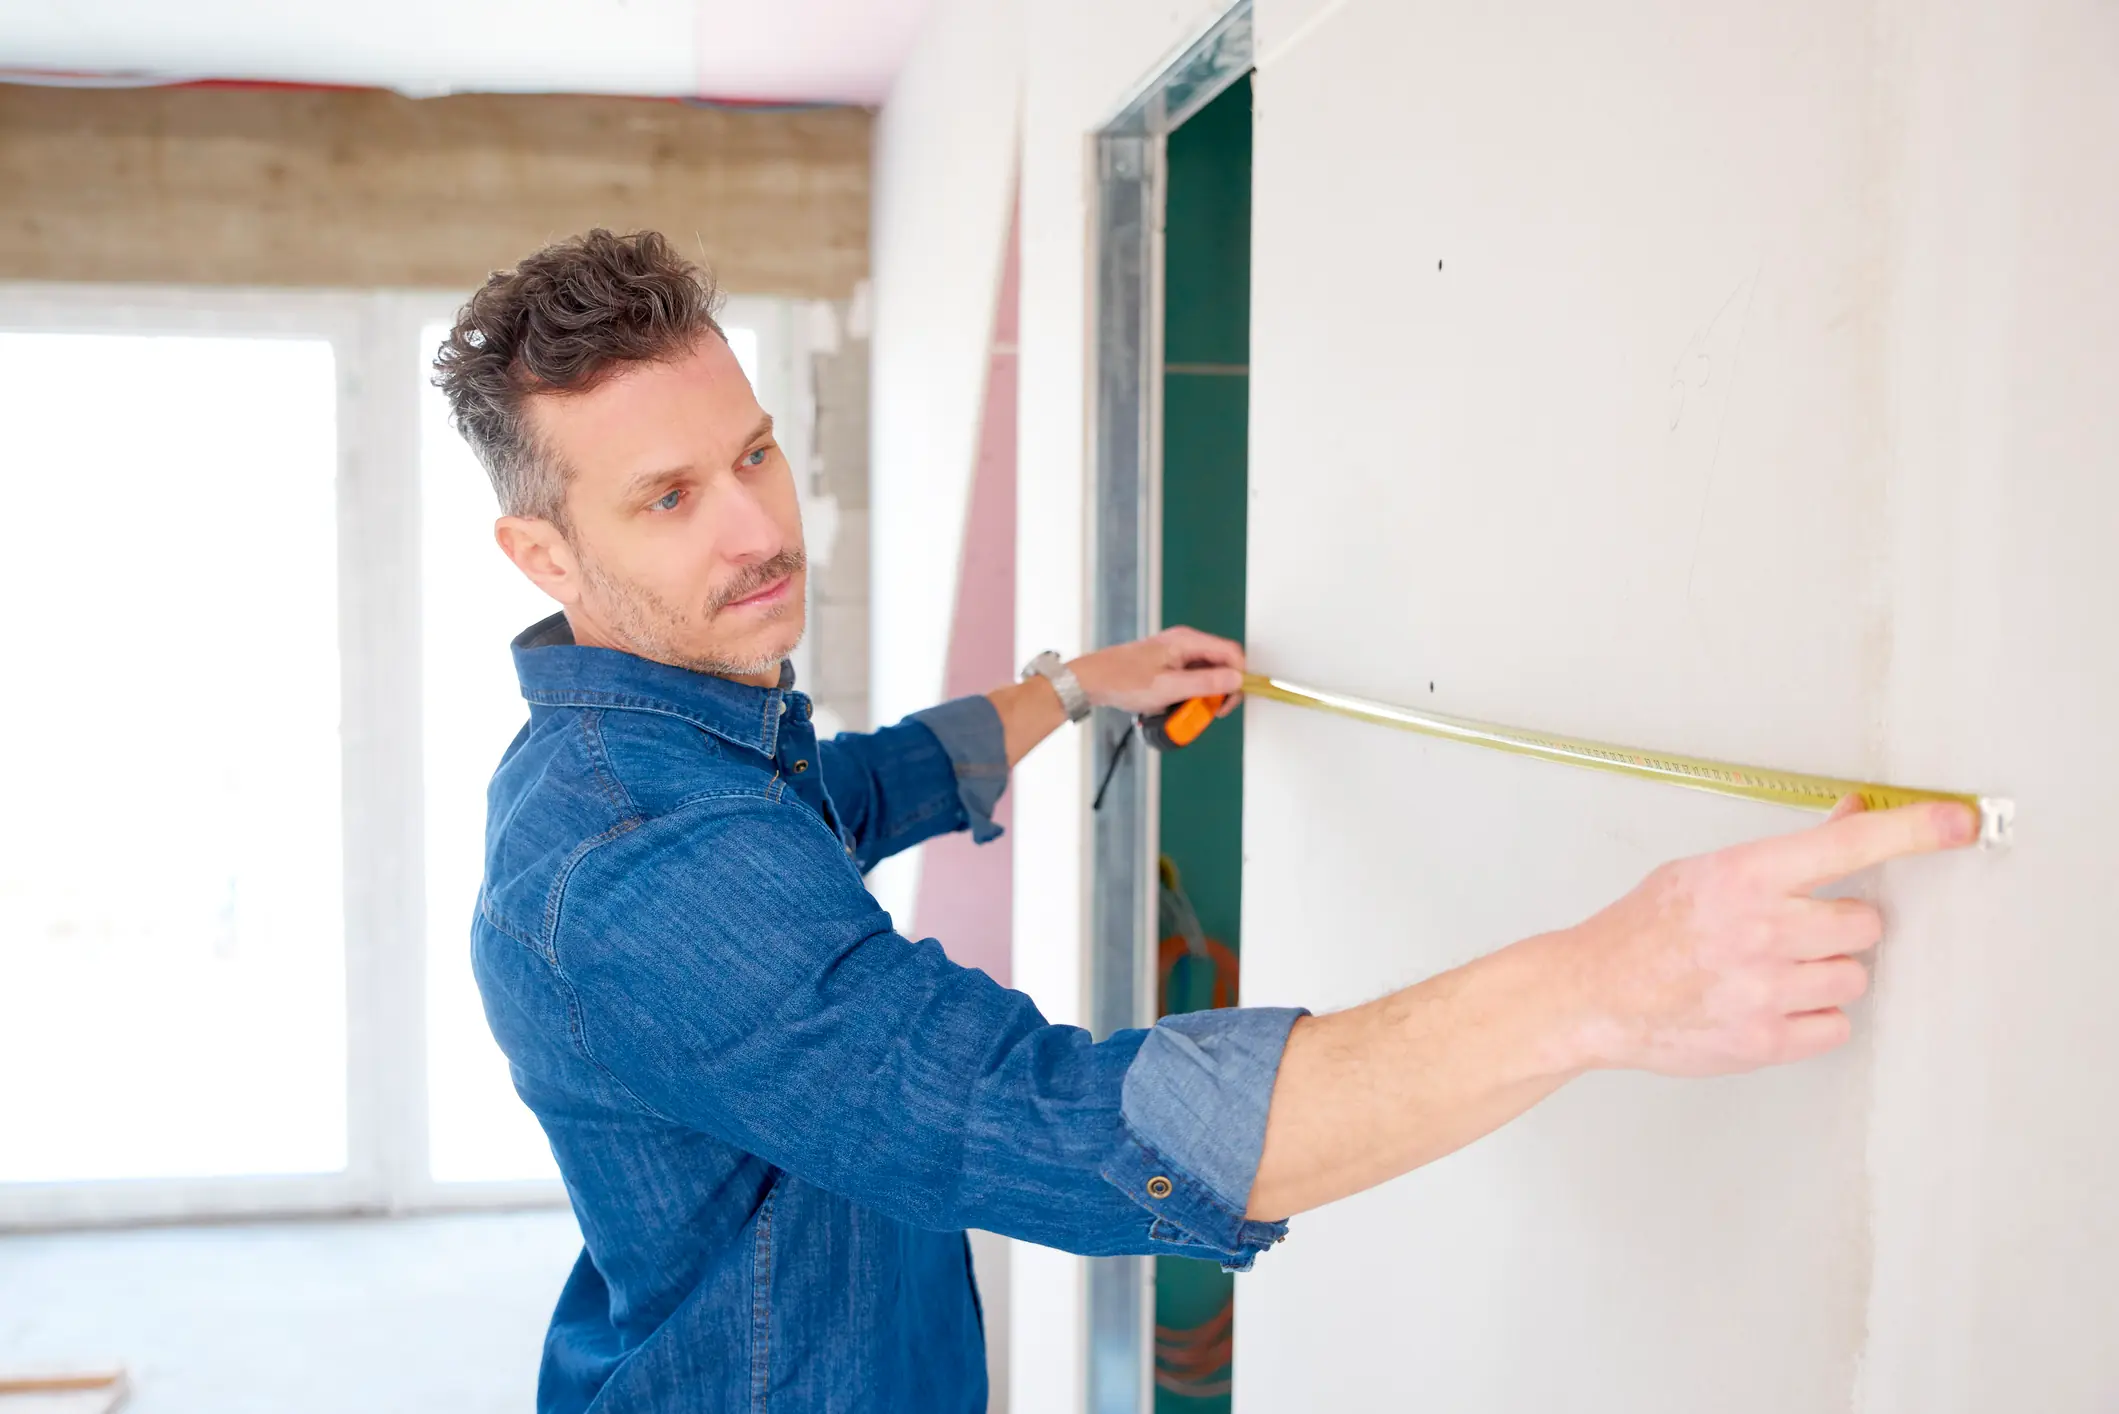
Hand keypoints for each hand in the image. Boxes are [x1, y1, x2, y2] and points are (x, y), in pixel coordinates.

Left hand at [1067, 627, 1245, 716]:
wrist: (1093, 681)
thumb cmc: (1124, 680)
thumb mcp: (1168, 687)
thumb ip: (1205, 683)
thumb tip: (1237, 680)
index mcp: (1188, 641)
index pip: (1232, 654)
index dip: (1238, 678)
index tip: (1227, 702)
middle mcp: (1186, 643)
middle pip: (1222, 664)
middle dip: (1220, 690)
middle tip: (1208, 711)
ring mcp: (1178, 653)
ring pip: (1208, 674)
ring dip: (1204, 695)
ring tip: (1187, 709)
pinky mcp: (1171, 665)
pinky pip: (1193, 679)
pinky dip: (1191, 695)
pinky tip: (1177, 705)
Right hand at [1551, 795, 1979, 1075]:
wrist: (1594, 993)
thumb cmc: (1644, 930)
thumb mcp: (1707, 871)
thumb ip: (1786, 852)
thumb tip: (1853, 816)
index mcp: (1746, 875)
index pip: (1850, 844)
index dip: (1914, 829)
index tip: (1959, 820)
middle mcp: (1762, 929)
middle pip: (1865, 923)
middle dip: (1838, 926)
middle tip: (1792, 931)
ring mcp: (1765, 988)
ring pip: (1855, 976)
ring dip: (1827, 973)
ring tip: (1775, 971)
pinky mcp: (1766, 1040)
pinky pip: (1835, 1025)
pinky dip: (1812, 1016)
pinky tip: (1772, 1003)